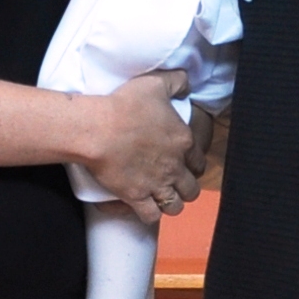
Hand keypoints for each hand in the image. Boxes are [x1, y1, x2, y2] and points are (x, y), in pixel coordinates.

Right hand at [69, 73, 199, 222]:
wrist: (98, 129)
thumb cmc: (125, 104)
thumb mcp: (155, 83)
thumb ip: (176, 81)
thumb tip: (187, 83)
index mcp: (183, 142)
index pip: (199, 162)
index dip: (193, 164)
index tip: (183, 162)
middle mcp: (175, 167)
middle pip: (192, 189)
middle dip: (185, 187)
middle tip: (174, 182)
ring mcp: (157, 184)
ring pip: (176, 206)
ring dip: (171, 203)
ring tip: (162, 197)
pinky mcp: (137, 197)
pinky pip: (151, 216)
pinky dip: (150, 214)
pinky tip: (144, 207)